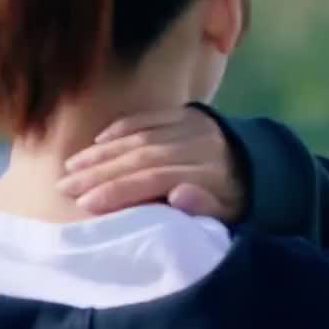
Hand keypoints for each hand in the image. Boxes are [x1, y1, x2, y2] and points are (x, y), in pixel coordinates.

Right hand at [57, 107, 245, 221]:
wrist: (262, 164)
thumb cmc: (235, 199)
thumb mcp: (230, 214)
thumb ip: (205, 208)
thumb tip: (178, 195)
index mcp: (213, 174)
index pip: (159, 179)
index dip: (122, 190)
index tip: (87, 204)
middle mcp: (204, 145)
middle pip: (146, 157)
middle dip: (102, 172)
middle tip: (66, 186)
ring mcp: (197, 126)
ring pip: (144, 136)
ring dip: (105, 151)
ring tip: (72, 166)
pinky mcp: (192, 113)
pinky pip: (154, 116)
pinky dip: (125, 127)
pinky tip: (100, 141)